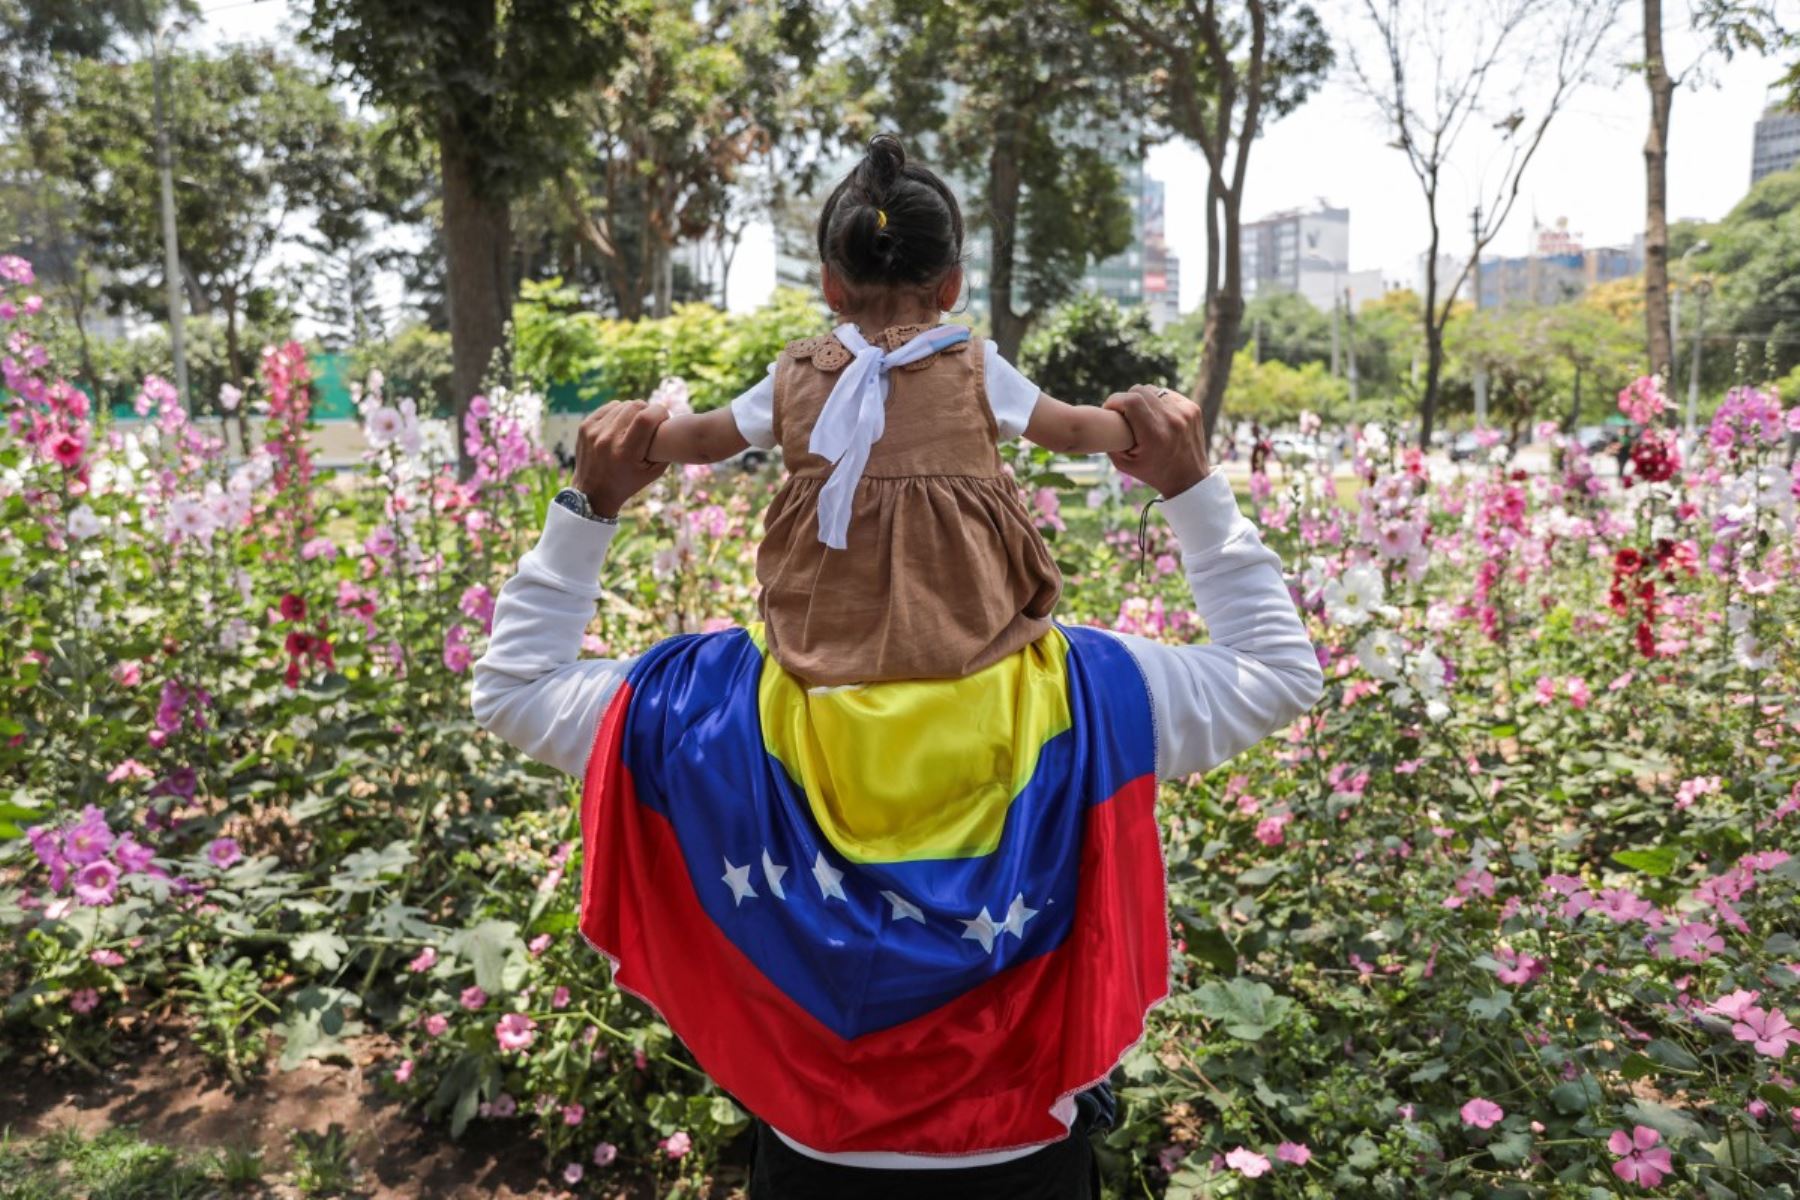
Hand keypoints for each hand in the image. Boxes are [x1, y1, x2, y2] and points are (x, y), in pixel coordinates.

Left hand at [572, 401, 669, 517]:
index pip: (646, 418)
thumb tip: (672, 423)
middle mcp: (607, 440)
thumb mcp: (653, 472)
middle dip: (647, 410)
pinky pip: (609, 407)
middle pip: (634, 406)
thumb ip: (666, 449)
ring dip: (633, 412)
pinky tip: (621, 424)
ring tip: (635, 426)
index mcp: (625, 453)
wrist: (593, 492)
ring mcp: (594, 432)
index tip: (664, 417)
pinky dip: (619, 412)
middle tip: (651, 422)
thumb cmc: (628, 482)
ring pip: (622, 404)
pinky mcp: (585, 426)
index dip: (660, 412)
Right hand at [1102, 384, 1209, 497]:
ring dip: (1142, 399)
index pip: (1130, 401)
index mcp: (1154, 435)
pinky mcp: (1193, 409)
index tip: (1108, 409)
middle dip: (1126, 398)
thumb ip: (1110, 441)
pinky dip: (1157, 401)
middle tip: (1122, 413)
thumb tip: (1100, 420)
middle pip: (1140, 390)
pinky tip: (1156, 415)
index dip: (1114, 400)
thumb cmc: (1153, 473)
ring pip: (1153, 390)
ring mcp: (1185, 412)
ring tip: (1140, 415)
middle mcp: (1172, 420)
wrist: (1188, 479)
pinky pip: (1167, 394)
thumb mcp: (1124, 464)